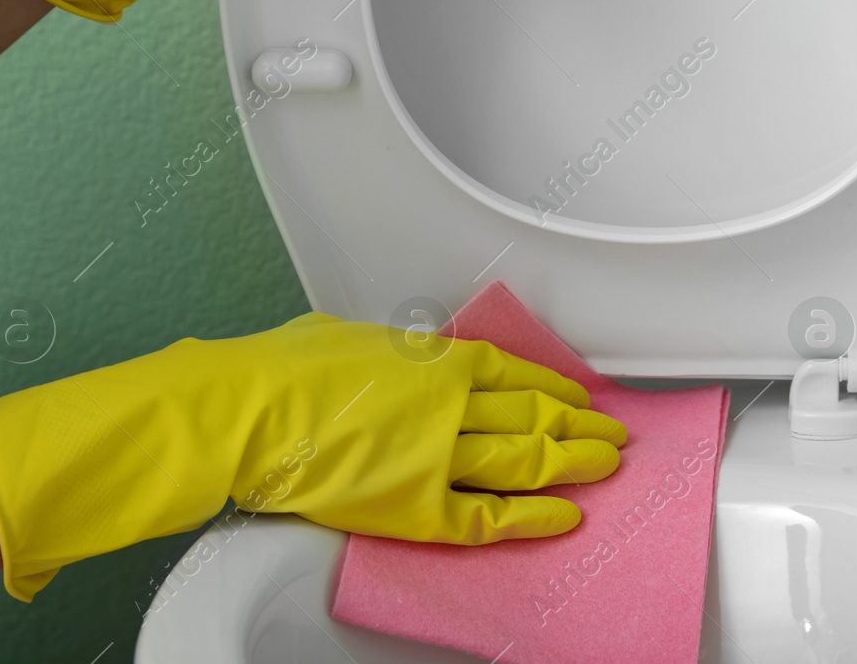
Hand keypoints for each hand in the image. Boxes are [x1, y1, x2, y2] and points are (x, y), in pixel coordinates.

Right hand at [0, 312, 625, 601]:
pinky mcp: (418, 506)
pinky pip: (490, 517)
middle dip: (580, 425)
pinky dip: (531, 518)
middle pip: (535, 416)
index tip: (580, 395)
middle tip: (612, 433)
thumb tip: (408, 359)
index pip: (518, 374)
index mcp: (436, 358)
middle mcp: (451, 403)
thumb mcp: (352, 339)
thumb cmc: (281, 371)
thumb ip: (396, 353)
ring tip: (605, 466)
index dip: (556, 388)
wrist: (245, 412)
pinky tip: (564, 518)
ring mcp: (439, 456)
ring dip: (573, 463)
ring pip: (526, 461)